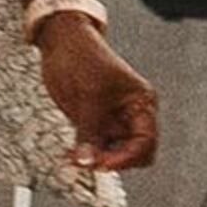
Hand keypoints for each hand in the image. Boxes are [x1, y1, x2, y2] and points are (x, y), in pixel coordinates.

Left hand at [38, 18, 158, 171]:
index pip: (145, 141)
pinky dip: (82, 154)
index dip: (127, 156)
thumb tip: (88, 160)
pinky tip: (70, 154)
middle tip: (90, 162)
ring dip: (93, 159)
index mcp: (141, 103)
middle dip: (112, 160)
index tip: (104, 164)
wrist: (61, 42)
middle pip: (132, 152)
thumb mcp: (89, 95)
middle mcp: (130, 114)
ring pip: (110, 153)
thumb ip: (89, 131)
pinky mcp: (92, 123)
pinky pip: (93, 147)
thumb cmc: (84, 56)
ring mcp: (111, 120)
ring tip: (74, 158)